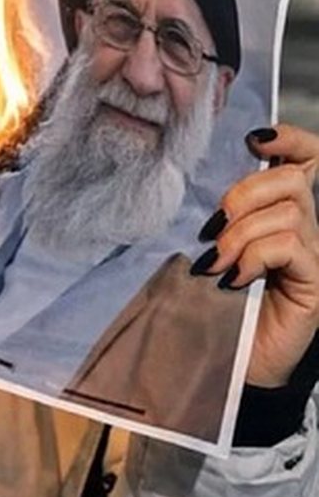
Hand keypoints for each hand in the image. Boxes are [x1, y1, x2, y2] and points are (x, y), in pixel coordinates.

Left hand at [194, 123, 318, 387]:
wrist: (222, 356)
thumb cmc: (208, 296)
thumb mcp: (207, 243)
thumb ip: (214, 213)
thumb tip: (191, 180)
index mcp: (277, 211)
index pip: (307, 159)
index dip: (290, 140)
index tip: (254, 139)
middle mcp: (303, 228)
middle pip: (292, 179)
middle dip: (244, 194)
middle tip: (213, 228)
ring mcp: (311, 255)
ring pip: (287, 213)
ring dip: (241, 234)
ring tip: (216, 263)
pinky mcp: (313, 283)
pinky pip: (288, 247)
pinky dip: (254, 257)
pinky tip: (234, 279)